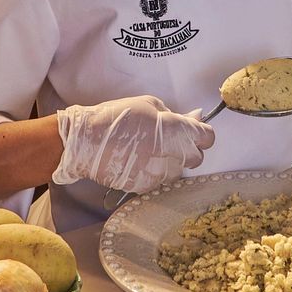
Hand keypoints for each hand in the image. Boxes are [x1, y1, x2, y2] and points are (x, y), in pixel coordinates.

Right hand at [53, 95, 214, 194]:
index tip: (193, 131)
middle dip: (188, 148)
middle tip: (169, 139)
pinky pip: (160, 179)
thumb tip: (195, 118)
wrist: (84, 142)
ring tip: (149, 149)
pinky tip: (139, 159)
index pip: (207, 138)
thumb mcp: (148, 104)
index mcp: (174, 131)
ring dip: (170, 161)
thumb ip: (176, 114)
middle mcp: (170, 155)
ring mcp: (157, 174)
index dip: (202, 134)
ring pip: (178, 170)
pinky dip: (154, 170)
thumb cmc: (115, 117)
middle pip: (196, 158)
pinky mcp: (144, 187)